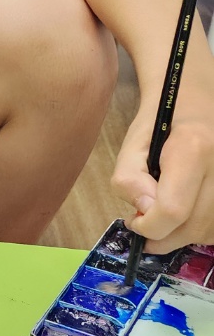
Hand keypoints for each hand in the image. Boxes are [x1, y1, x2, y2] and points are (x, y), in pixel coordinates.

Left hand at [113, 85, 213, 252]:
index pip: (172, 209)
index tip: (134, 219)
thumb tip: (144, 211)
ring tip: (165, 217)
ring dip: (182, 236)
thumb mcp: (133, 143)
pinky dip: (200, 230)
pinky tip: (186, 215)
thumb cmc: (162, 121)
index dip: (149, 226)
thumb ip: (129, 178)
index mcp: (192, 148)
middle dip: (162, 237)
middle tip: (144, 224)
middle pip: (193, 227)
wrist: (198, 99)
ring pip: (209, 231)